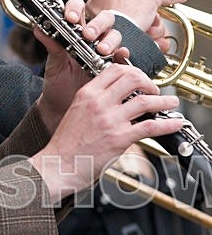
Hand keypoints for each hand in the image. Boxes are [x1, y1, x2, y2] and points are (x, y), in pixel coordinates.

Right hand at [31, 63, 183, 203]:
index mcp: (87, 93)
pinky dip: (167, 124)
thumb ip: (96, 102)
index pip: (115, 70)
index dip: (133, 71)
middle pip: (133, 79)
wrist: (59, 164)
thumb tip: (118, 100)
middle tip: (155, 90)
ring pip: (145, 101)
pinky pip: (150, 126)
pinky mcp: (120, 138)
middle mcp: (99, 102)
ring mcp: (110, 120)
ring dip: (163, 101)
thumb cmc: (66, 143)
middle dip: (149, 82)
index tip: (140, 79)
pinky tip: (175, 123)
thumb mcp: (76, 111)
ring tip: (171, 103)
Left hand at [36, 0, 127, 132]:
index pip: (78, 9)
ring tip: (101, 50)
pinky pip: (123, 57)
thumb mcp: (53, 64)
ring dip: (110, 40)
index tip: (71, 18)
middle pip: (103, 18)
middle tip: (89, 35)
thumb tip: (38, 28)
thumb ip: (50, 46)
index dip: (76, 9)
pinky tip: (119, 57)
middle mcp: (92, 39)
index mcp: (74, 32)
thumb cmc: (57, 83)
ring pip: (115, 35)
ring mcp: (104, 52)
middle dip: (98, 24)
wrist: (63, 107)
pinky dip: (123, 55)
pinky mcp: (114, 67)